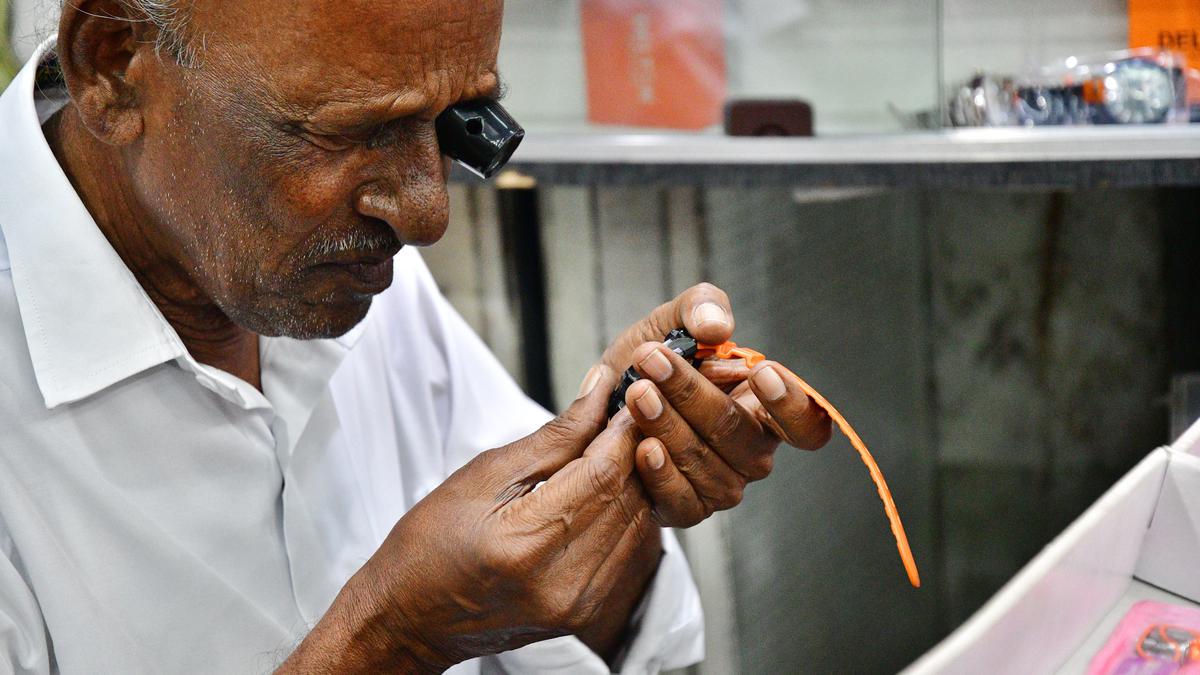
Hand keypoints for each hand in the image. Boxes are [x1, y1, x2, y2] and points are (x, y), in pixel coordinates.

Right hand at [278, 367, 659, 673]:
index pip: (602, 473)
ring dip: (637, 483)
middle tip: (628, 417)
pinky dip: (630, 517)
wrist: (413, 618)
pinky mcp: (589, 614)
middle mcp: (561, 582)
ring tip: (616, 453)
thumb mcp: (483, 476)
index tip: (630, 399)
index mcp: (526, 543)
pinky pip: (633, 553)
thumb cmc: (431, 545)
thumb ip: (552, 438)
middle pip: (627, 498)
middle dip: (635, 450)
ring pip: (640, 525)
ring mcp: (579, 604)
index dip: (623, 430)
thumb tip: (598, 395)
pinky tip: (610, 496)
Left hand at [611, 286, 833, 527]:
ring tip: (636, 392)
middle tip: (652, 360)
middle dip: (693, 394)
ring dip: (667, 424)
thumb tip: (718, 325)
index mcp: (765, 408)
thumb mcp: (672, 322)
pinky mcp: (688, 507)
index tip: (761, 372)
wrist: (603, 402)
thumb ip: (700, 307)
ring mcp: (723, 483)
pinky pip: (682, 498)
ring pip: (706, 462)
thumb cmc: (652, 363)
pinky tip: (641, 446)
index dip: (792, 404)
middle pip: (740, 435)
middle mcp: (752, 451)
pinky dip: (660, 472)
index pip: (807, 423)